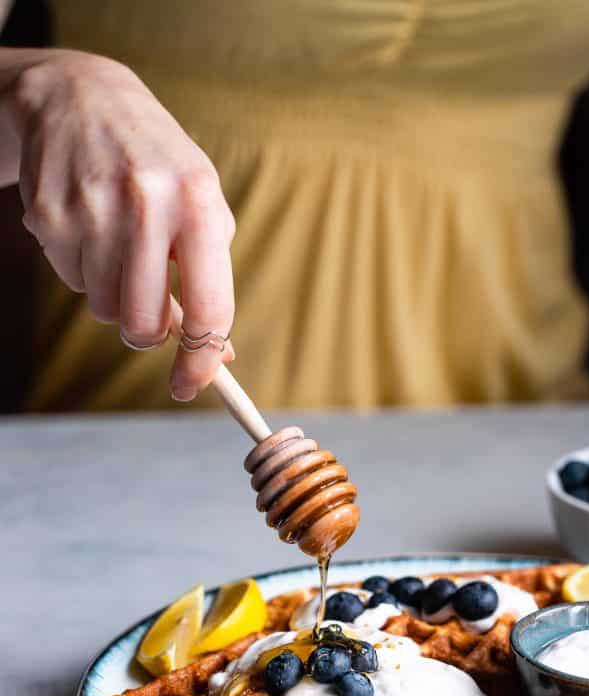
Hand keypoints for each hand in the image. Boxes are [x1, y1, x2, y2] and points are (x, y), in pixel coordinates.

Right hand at [11, 51, 234, 399]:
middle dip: (146, 333)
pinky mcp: (50, 216)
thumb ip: (211, 276)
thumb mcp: (200, 204)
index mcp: (199, 203)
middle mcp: (148, 205)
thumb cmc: (156, 164)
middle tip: (146, 314)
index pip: (208, 307)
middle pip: (144, 323)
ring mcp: (93, 210)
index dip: (200, 360)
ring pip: (104, 309)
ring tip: (117, 247)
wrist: (80, 97)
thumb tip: (218, 354)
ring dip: (113, 295)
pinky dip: (83, 269)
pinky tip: (88, 226)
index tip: (190, 385)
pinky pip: (72, 281)